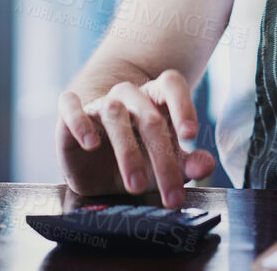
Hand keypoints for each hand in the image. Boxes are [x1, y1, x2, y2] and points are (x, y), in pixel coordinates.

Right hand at [57, 70, 215, 206]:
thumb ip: (187, 163)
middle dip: (162, 157)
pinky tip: (91, 143)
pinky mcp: (69, 116)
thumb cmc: (137, 159)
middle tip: (172, 193)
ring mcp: (98, 104)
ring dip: (127, 151)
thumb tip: (207, 164)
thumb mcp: (165, 164)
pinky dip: (80, 121)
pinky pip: (70, 106)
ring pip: (113, 112)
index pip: (171, 84)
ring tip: (137, 186)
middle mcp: (128, 97)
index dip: (182, 104)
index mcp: (155, 100)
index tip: (190, 135)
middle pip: (148, 115)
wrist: (95, 169)